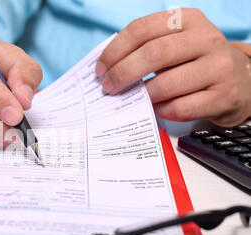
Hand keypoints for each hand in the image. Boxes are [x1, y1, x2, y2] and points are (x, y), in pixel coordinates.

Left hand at [96, 9, 250, 126]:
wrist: (239, 80)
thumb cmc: (193, 62)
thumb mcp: (174, 44)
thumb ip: (144, 49)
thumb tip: (106, 70)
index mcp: (188, 19)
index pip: (141, 29)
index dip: (115, 51)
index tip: (100, 69)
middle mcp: (206, 39)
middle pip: (153, 54)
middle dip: (122, 74)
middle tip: (108, 88)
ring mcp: (218, 68)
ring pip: (166, 84)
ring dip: (140, 96)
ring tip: (129, 100)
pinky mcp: (223, 96)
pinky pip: (180, 108)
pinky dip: (160, 111)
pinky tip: (153, 109)